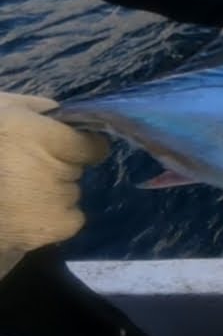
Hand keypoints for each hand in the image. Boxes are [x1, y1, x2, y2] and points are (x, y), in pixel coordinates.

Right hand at [0, 92, 108, 275]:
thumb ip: (30, 107)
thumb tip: (56, 110)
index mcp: (37, 136)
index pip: (90, 144)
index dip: (79, 144)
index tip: (68, 146)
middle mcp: (53, 168)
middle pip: (76, 169)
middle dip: (58, 167)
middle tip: (25, 170)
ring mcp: (56, 200)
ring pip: (70, 193)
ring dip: (53, 193)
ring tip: (18, 193)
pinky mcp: (54, 228)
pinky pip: (69, 219)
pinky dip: (52, 218)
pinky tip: (23, 214)